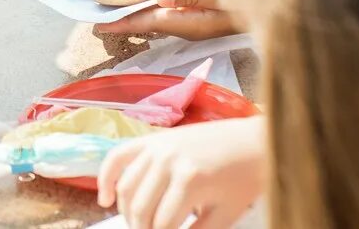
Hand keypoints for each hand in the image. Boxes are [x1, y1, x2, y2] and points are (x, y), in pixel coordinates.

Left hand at [97, 0, 242, 38]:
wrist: (281, 2)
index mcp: (192, 23)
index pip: (148, 22)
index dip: (122, 21)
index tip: (96, 21)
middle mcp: (190, 26)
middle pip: (147, 22)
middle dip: (122, 17)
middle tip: (93, 11)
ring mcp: (197, 22)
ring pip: (157, 17)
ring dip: (134, 10)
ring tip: (109, 2)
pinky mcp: (202, 15)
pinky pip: (169, 11)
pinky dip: (152, 3)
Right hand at [97, 117, 266, 228]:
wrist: (254, 141)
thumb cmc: (245, 179)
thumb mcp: (225, 214)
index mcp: (189, 181)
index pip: (161, 224)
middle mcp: (166, 161)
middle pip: (140, 208)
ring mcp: (156, 147)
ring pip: (126, 187)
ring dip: (127, 213)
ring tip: (137, 226)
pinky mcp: (152, 139)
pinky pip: (118, 157)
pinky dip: (106, 178)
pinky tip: (104, 199)